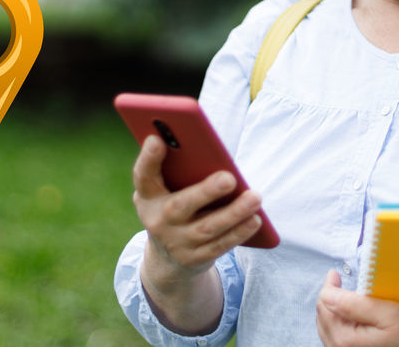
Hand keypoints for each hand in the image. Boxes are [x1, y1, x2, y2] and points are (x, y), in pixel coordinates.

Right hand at [131, 134, 263, 288]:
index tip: (157, 139)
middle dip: (205, 192)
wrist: (168, 257)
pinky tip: (255, 219)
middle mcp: (158, 221)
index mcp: (148, 196)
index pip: (143, 176)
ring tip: (255, 197)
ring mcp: (176, 243)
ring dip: (233, 213)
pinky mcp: (195, 259)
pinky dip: (239, 233)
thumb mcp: (166, 190)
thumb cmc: (173, 206)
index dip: (147, 158)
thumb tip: (206, 148)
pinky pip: (220, 245)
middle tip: (229, 178)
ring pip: (207, 228)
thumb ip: (177, 170)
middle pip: (180, 206)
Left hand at [316, 269, 398, 346]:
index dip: (329, 285)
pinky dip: (341, 323)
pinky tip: (352, 316)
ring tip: (345, 297)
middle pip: (323, 317)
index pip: (325, 305)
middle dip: (330, 297)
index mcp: (345, 339)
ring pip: (329, 327)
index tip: (336, 274)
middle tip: (339, 282)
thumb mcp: (388, 313)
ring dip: (334, 310)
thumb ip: (354, 304)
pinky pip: (338, 337)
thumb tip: (328, 293)